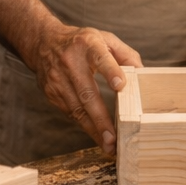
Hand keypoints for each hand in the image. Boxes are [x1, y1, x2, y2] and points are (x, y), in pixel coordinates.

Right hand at [28, 23, 141, 155]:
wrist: (43, 42)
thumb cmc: (81, 42)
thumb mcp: (104, 38)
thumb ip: (125, 55)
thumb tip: (142, 74)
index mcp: (87, 45)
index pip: (100, 58)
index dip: (110, 71)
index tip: (120, 86)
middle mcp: (70, 62)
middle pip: (87, 93)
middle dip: (101, 118)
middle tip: (113, 138)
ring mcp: (58, 79)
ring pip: (77, 109)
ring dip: (93, 129)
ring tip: (108, 145)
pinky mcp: (51, 92)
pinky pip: (70, 112)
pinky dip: (84, 124)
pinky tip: (96, 135)